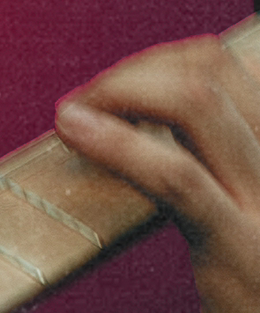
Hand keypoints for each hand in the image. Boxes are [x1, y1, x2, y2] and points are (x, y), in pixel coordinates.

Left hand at [57, 32, 259, 312]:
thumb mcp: (253, 240)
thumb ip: (225, 189)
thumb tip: (163, 149)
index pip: (239, 67)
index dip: (171, 61)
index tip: (121, 90)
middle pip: (216, 67)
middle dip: (138, 68)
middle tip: (88, 102)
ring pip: (197, 100)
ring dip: (119, 90)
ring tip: (72, 112)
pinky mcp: (242, 252)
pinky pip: (175, 177)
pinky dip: (115, 142)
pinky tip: (70, 129)